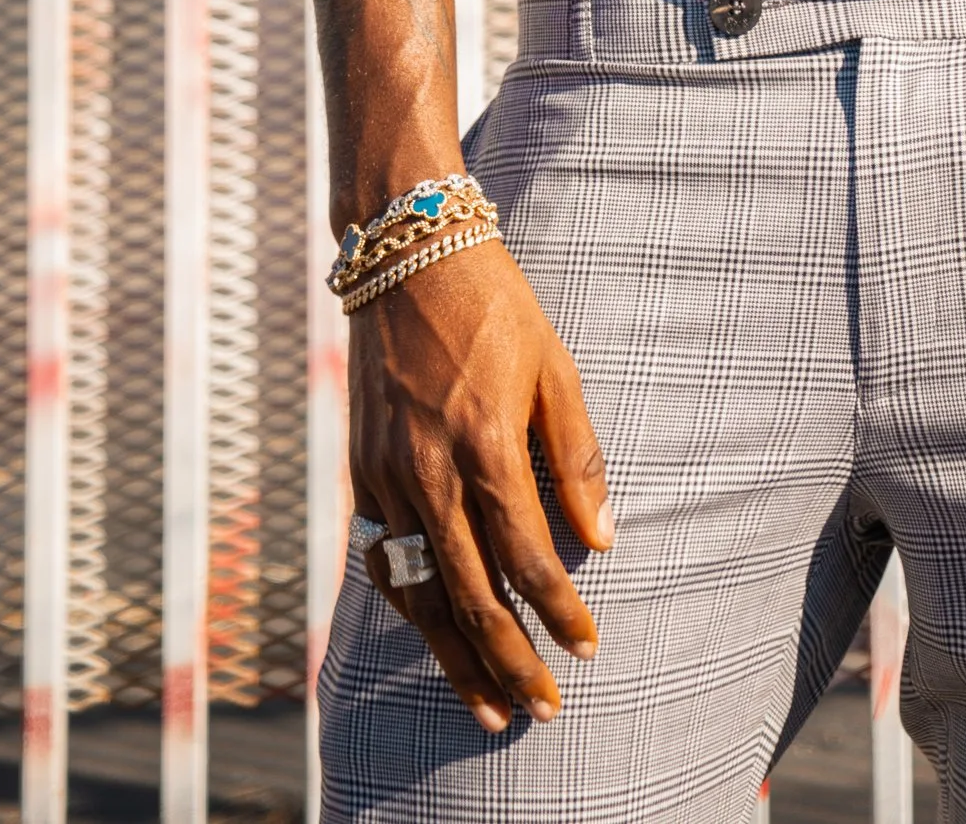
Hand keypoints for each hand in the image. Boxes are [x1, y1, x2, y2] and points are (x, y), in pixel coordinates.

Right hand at [348, 242, 611, 734]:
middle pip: (472, 594)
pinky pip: (384, 561)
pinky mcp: (361, 471)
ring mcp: (387, 475)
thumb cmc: (496, 307)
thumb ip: (577, 456)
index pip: (528, 556)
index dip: (560, 612)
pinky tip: (436, 636)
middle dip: (510, 662)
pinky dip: (412, 608)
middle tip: (543, 710)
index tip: (587, 648)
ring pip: (421, 593)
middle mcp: (430, 470)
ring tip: (489, 709)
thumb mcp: (555, 367)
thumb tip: (603, 538)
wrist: (409, 256)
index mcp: (486, 443)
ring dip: (455, 658)